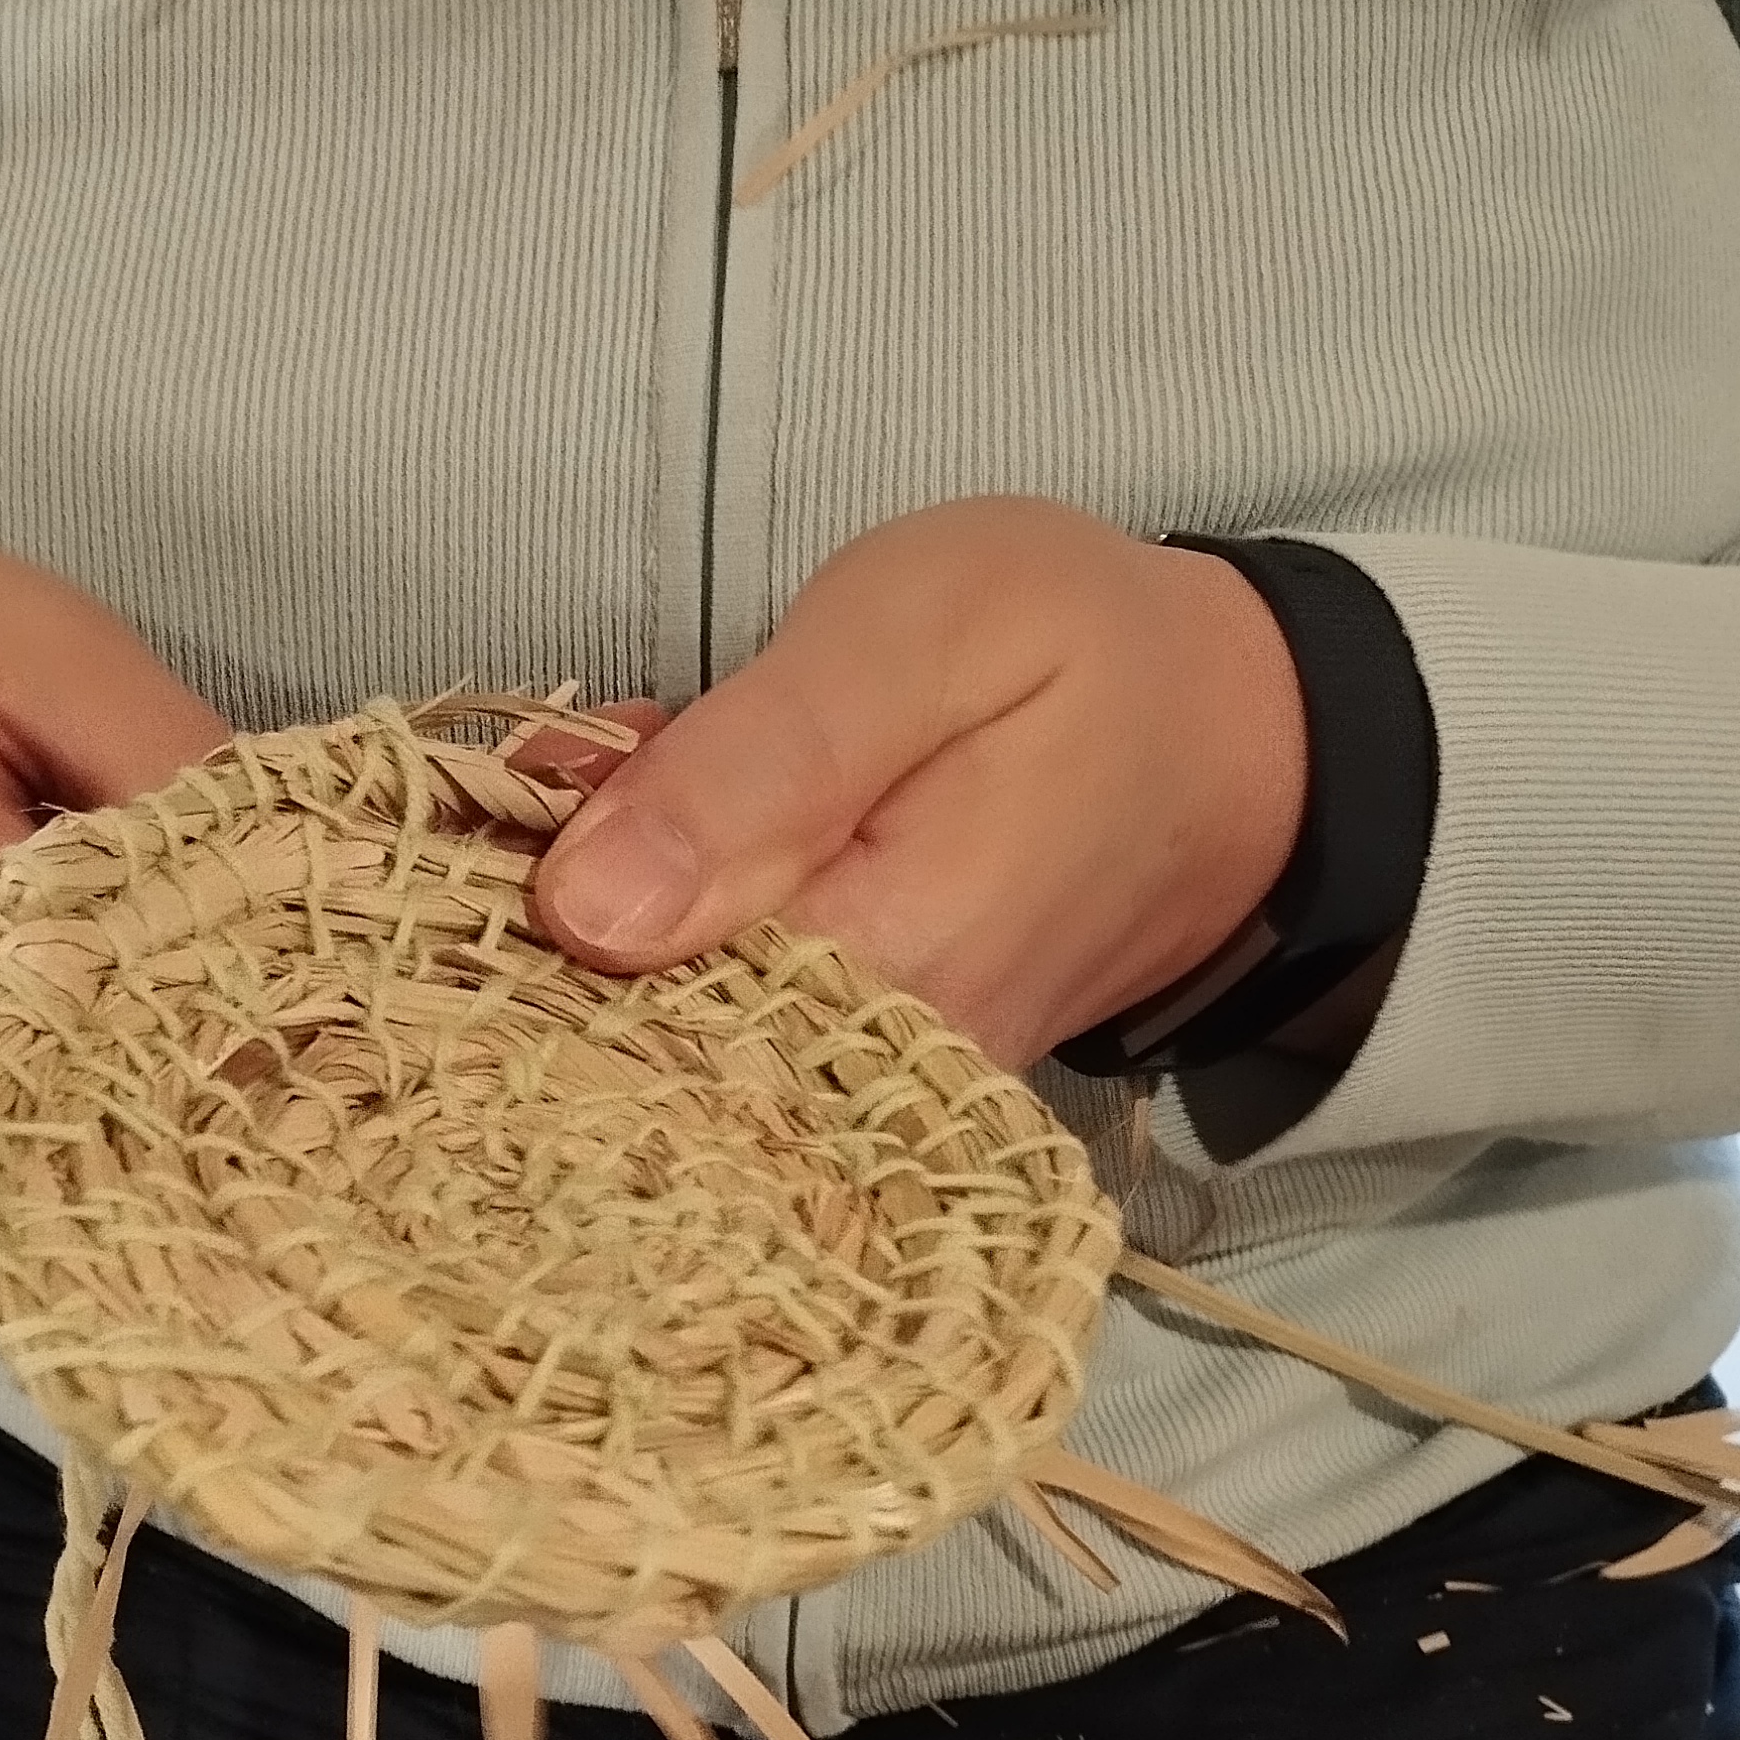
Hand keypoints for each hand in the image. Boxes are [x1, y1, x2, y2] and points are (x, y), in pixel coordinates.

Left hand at [527, 498, 1326, 1072]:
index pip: (615, 1021)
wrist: (1230, 746)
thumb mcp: (920, 633)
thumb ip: (755, 765)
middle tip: (580, 770)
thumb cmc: (1080, 657)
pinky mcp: (850, 1091)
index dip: (520, 922)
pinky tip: (673, 840)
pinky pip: (702, 1041)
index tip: (509, 812)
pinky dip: (656, 937)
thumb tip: (588, 913)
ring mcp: (858, 1106)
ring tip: (643, 781)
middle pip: (616, 1055)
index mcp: (874, 980)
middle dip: (545, 922)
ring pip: (648, 1048)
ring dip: (602, 921)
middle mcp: (858, 1089)